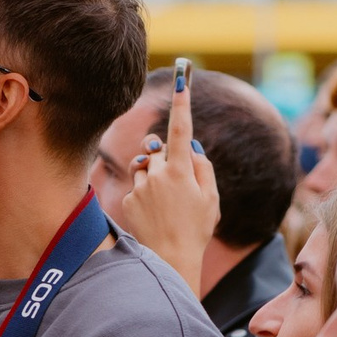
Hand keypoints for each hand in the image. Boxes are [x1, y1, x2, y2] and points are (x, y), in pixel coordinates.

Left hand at [120, 77, 220, 285]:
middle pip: (158, 151)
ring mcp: (139, 186)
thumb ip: (202, 167)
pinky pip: (136, 186)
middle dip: (165, 161)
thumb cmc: (196, 228)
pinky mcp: (126, 198)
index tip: (183, 77)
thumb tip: (190, 145)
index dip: (183, 102)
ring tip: (166, 204)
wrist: (171, 258)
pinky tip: (154, 214)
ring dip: (153, 178)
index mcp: (180, 170)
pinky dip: (144, 195)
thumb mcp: (210, 197)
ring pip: (144, 168)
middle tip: (178, 186)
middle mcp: (156, 174)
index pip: (182, 128)